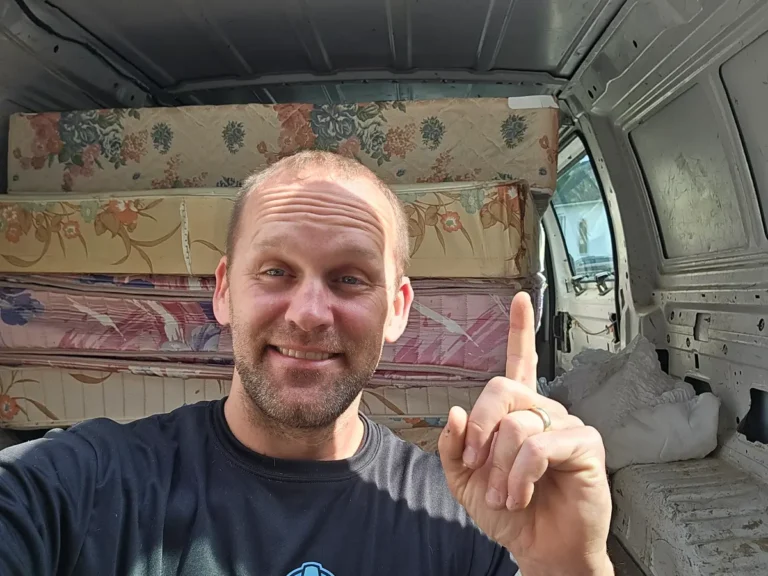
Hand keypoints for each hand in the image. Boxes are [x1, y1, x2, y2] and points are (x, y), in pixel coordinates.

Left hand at [438, 292, 612, 574]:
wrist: (539, 549)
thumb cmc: (510, 513)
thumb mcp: (466, 481)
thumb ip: (454, 447)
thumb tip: (456, 411)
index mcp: (518, 414)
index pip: (520, 362)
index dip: (520, 330)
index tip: (521, 299)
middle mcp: (544, 411)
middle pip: (501, 389)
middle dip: (480, 431)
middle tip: (476, 466)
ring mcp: (566, 426)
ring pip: (517, 424)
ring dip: (500, 468)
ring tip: (505, 495)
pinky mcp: (585, 446)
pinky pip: (539, 446)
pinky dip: (520, 475)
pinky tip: (523, 493)